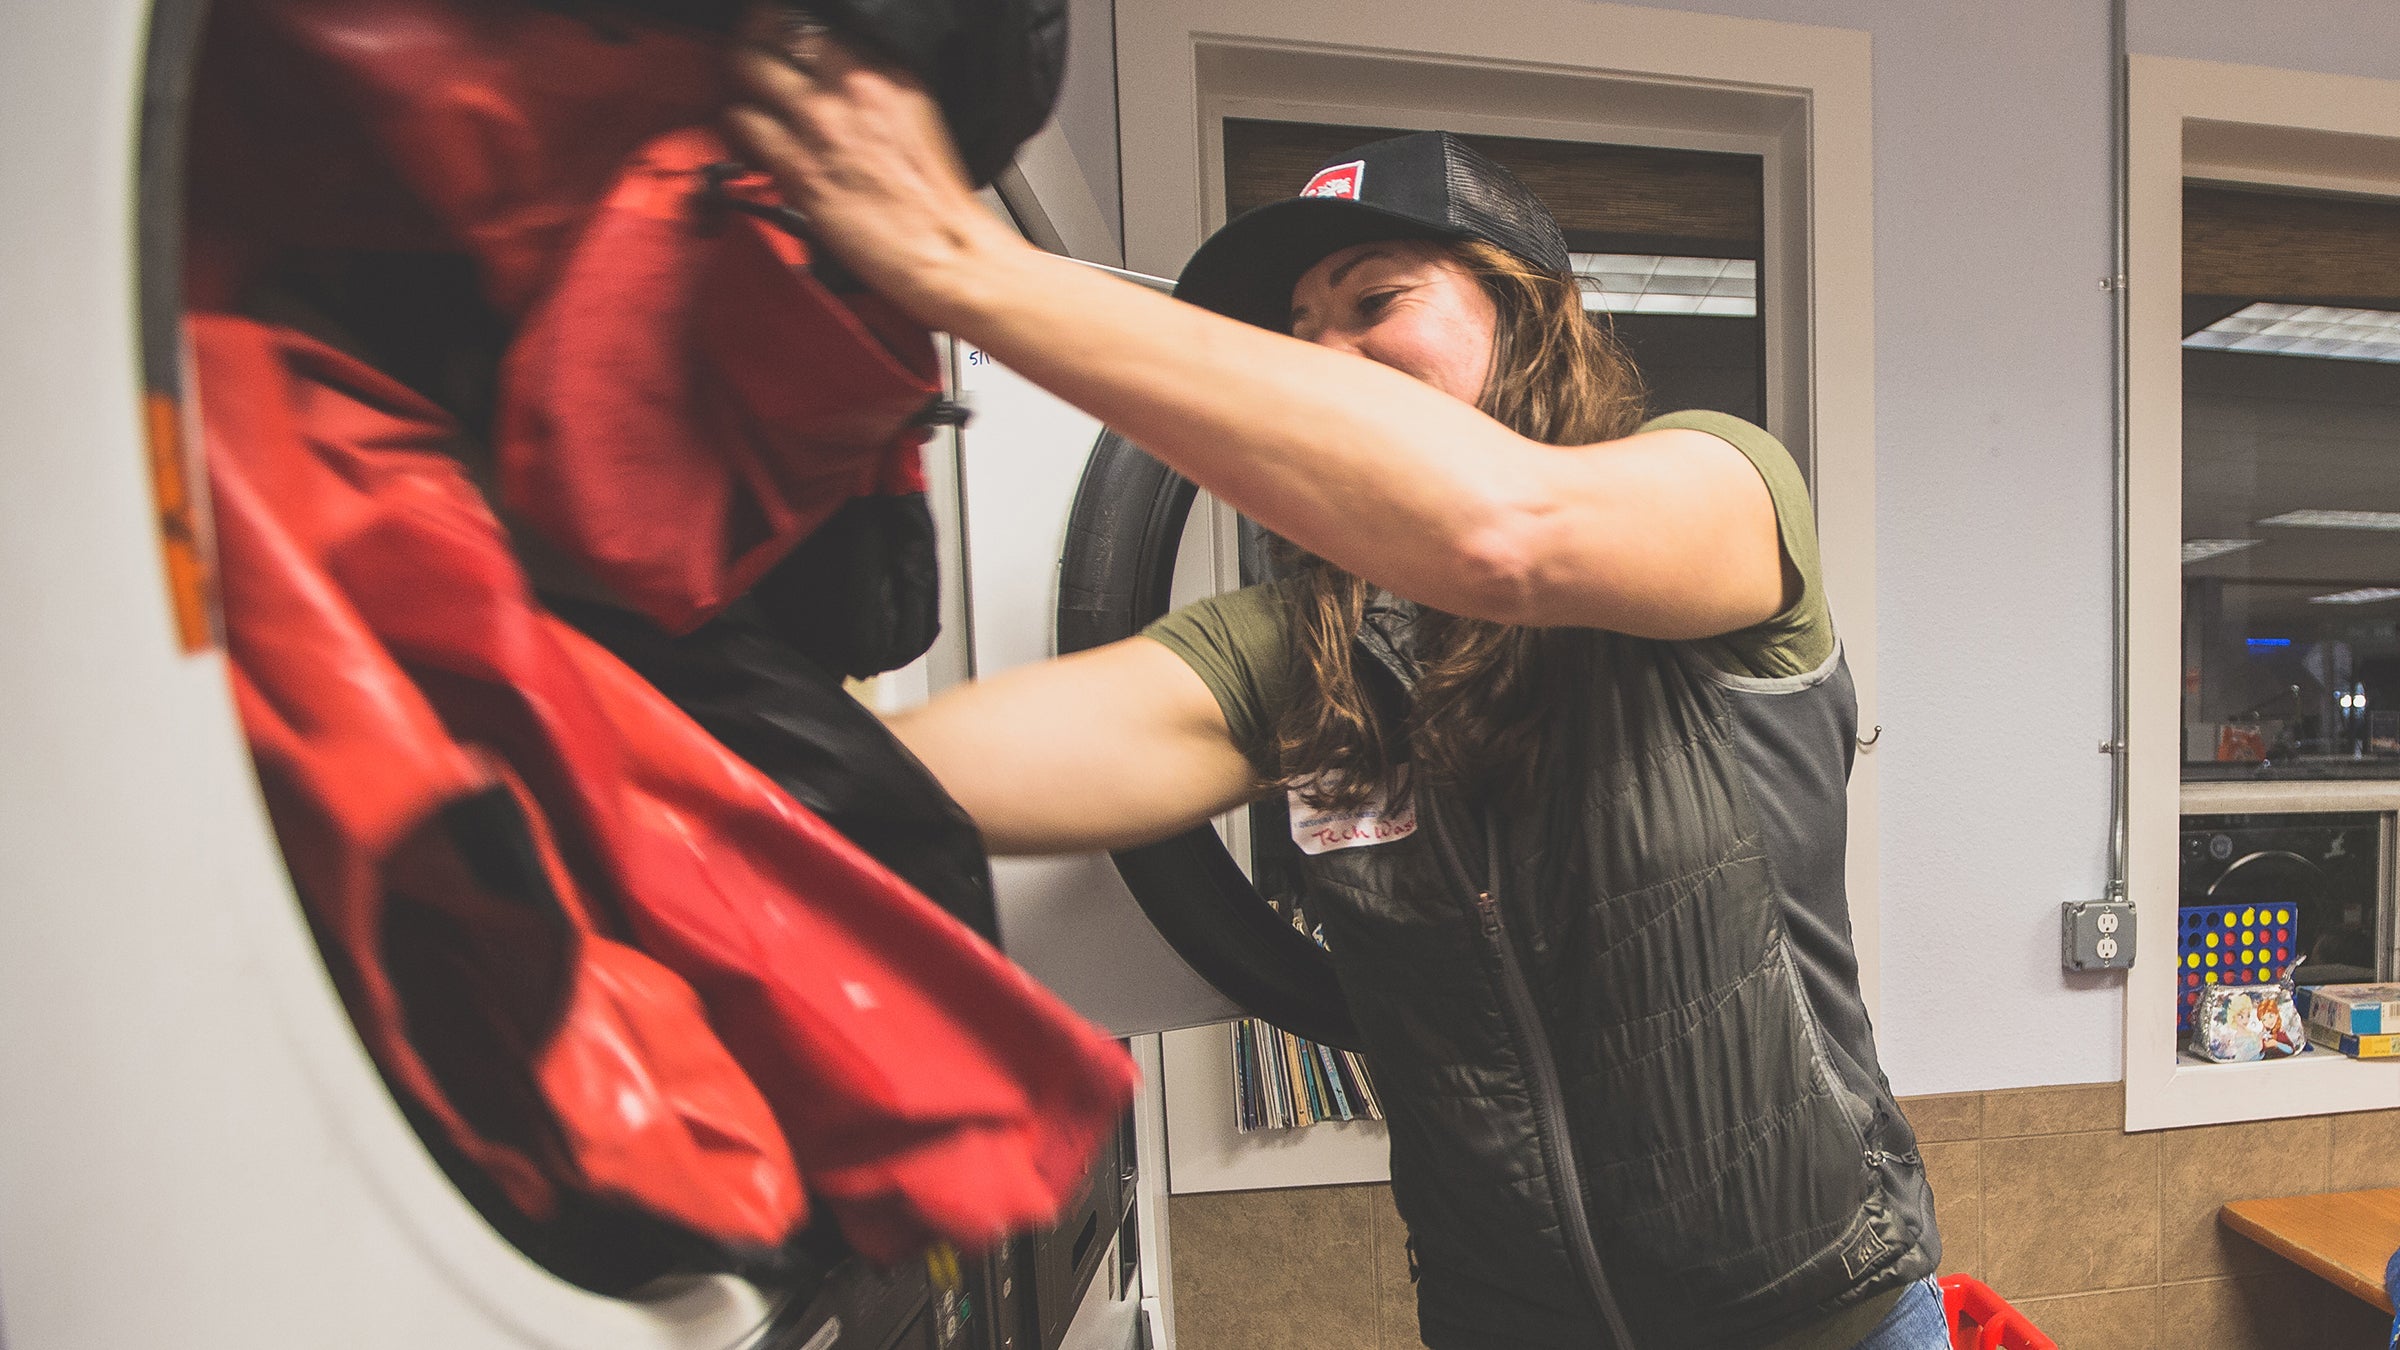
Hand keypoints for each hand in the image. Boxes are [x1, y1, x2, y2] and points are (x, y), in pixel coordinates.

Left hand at [723, 4, 1023, 323]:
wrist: (942, 249)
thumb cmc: (932, 193)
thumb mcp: (916, 109)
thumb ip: (873, 79)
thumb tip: (834, 68)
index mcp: (885, 68)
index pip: (812, 19)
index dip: (784, 23)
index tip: (779, 32)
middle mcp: (850, 86)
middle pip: (770, 28)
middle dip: (753, 39)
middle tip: (751, 53)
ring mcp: (820, 122)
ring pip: (746, 68)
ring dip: (740, 80)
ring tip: (746, 94)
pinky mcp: (797, 164)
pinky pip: (741, 121)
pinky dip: (737, 123)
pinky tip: (749, 133)